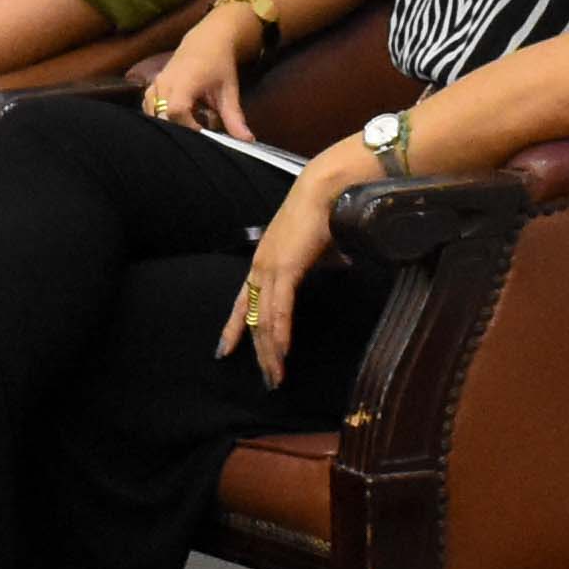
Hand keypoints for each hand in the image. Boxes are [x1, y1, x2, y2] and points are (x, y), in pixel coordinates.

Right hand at [142, 6, 255, 131]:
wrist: (207, 40)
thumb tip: (247, 140)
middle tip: (197, 130)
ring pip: (152, 112)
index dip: (188, 127)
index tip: (204, 134)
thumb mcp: (229, 91)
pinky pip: (149, 105)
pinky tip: (176, 117)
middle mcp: (165, 82)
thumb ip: (234, 117)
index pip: (176, 111)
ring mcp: (156, 83)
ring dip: (168, 122)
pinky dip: (160, 115)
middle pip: (162, 115)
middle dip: (178, 128)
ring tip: (188, 121)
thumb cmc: (219, 64)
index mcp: (184, 82)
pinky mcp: (152, 85)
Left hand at [216, 141, 386, 380]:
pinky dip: (280, 332)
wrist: (327, 189)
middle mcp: (260, 266)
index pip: (244, 302)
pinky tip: (282, 352)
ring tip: (276, 376)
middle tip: (268, 379)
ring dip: (270, 351)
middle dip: (258, 352)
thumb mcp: (321, 245)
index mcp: (265, 261)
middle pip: (252, 318)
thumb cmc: (324, 212)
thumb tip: (344, 263)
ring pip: (264, 319)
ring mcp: (269, 267)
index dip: (233, 328)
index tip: (224, 350)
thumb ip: (327, 260)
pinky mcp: (285, 268)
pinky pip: (280, 308)